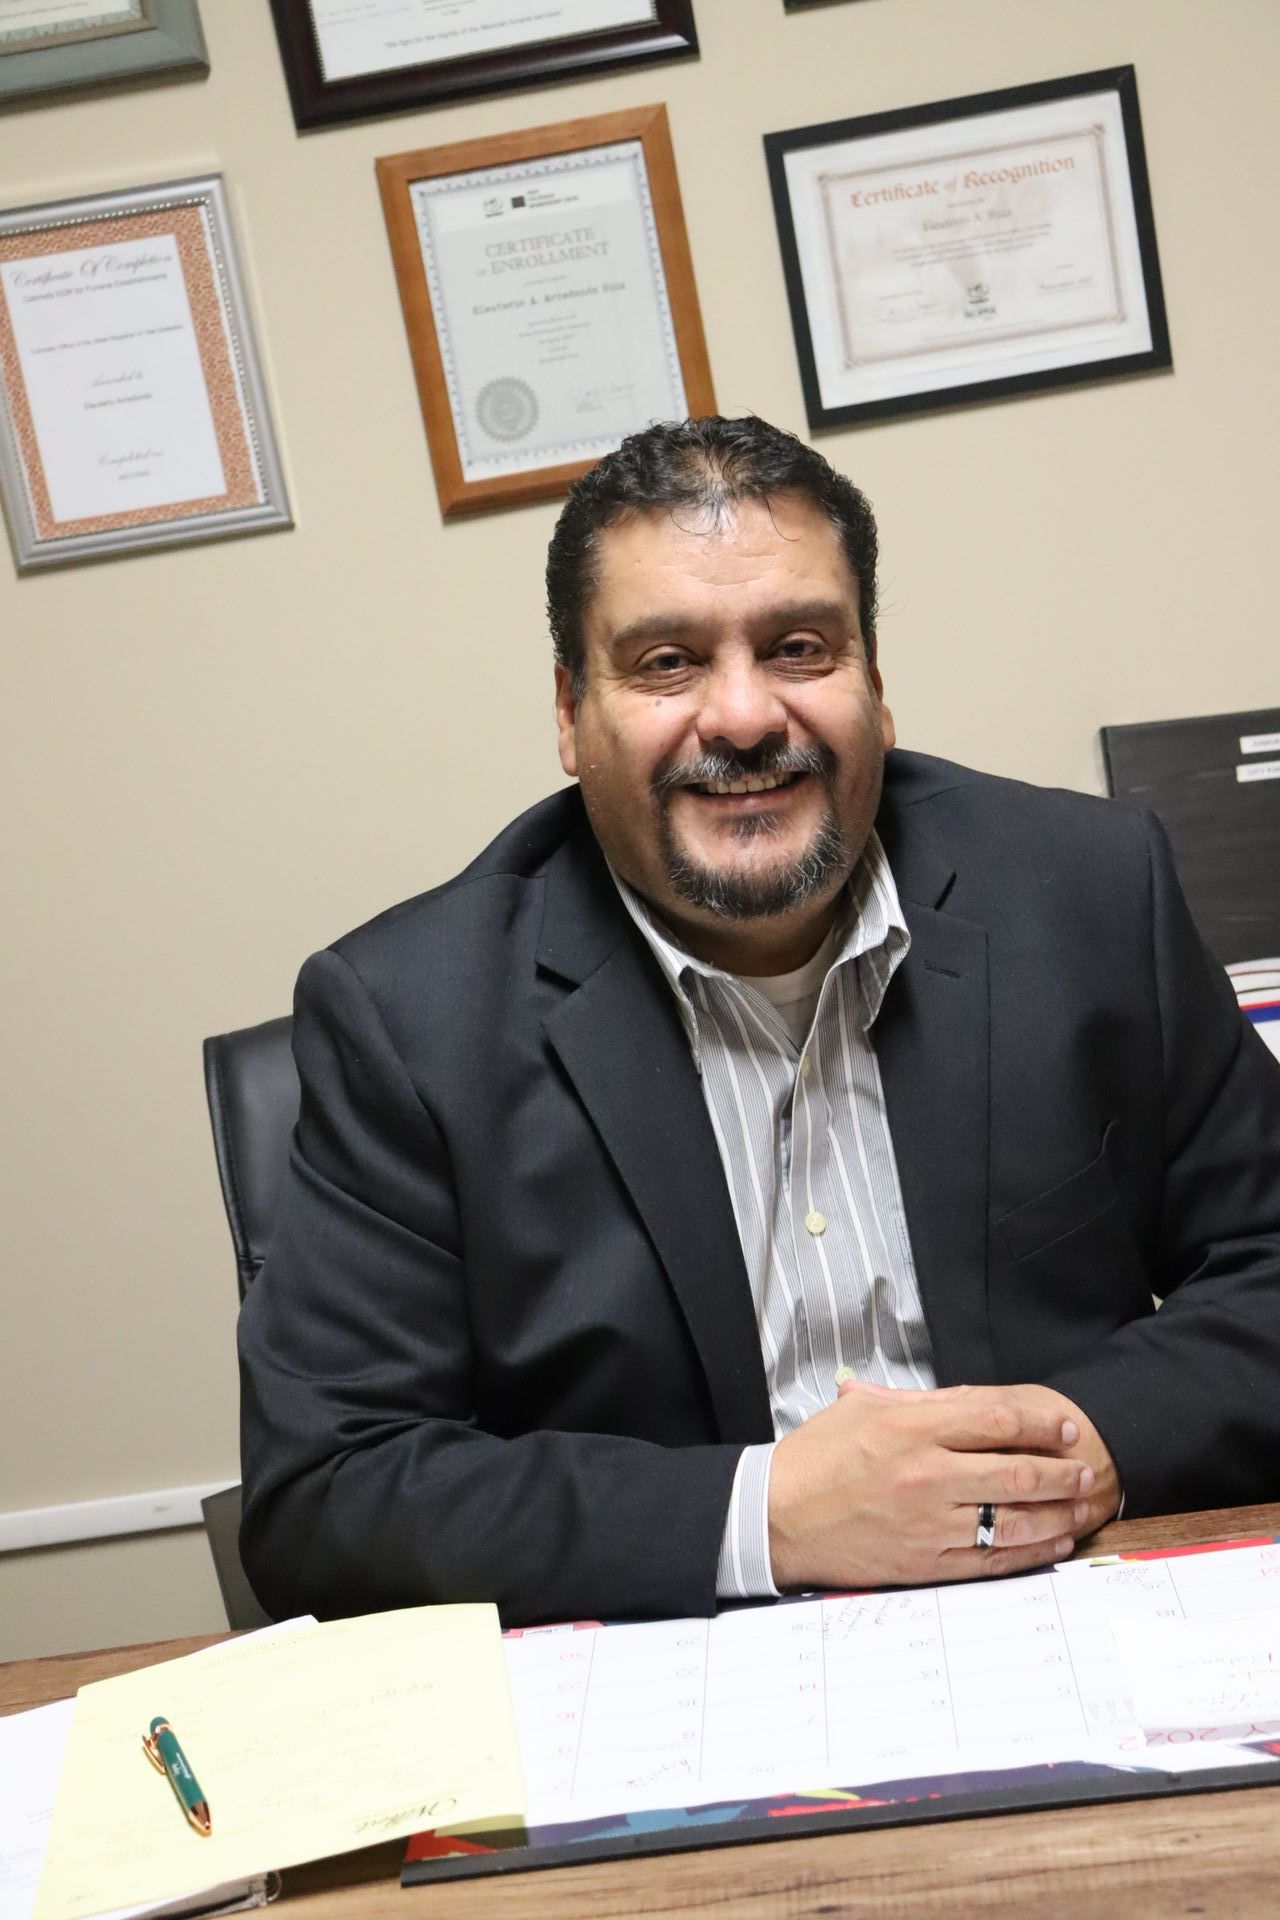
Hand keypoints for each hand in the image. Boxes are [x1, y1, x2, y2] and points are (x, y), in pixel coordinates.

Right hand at [767, 1380, 1104, 1591]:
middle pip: (1017, 1470)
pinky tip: (1052, 1542)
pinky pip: (993, 1559)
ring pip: (1014, 1518)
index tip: (1064, 1427)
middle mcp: (927, 1475)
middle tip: (1084, 1468)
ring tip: (1079, 1505)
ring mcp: (930, 1523)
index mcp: (911, 1429)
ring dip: (1057, 1512)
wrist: (777, 1518)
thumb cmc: (816, 1459)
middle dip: (1061, 1470)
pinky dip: (1031, 1551)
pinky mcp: (927, 1563)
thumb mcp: (861, 1411)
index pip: (995, 1419)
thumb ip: (918, 1403)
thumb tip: (968, 1397)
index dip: (1040, 1423)